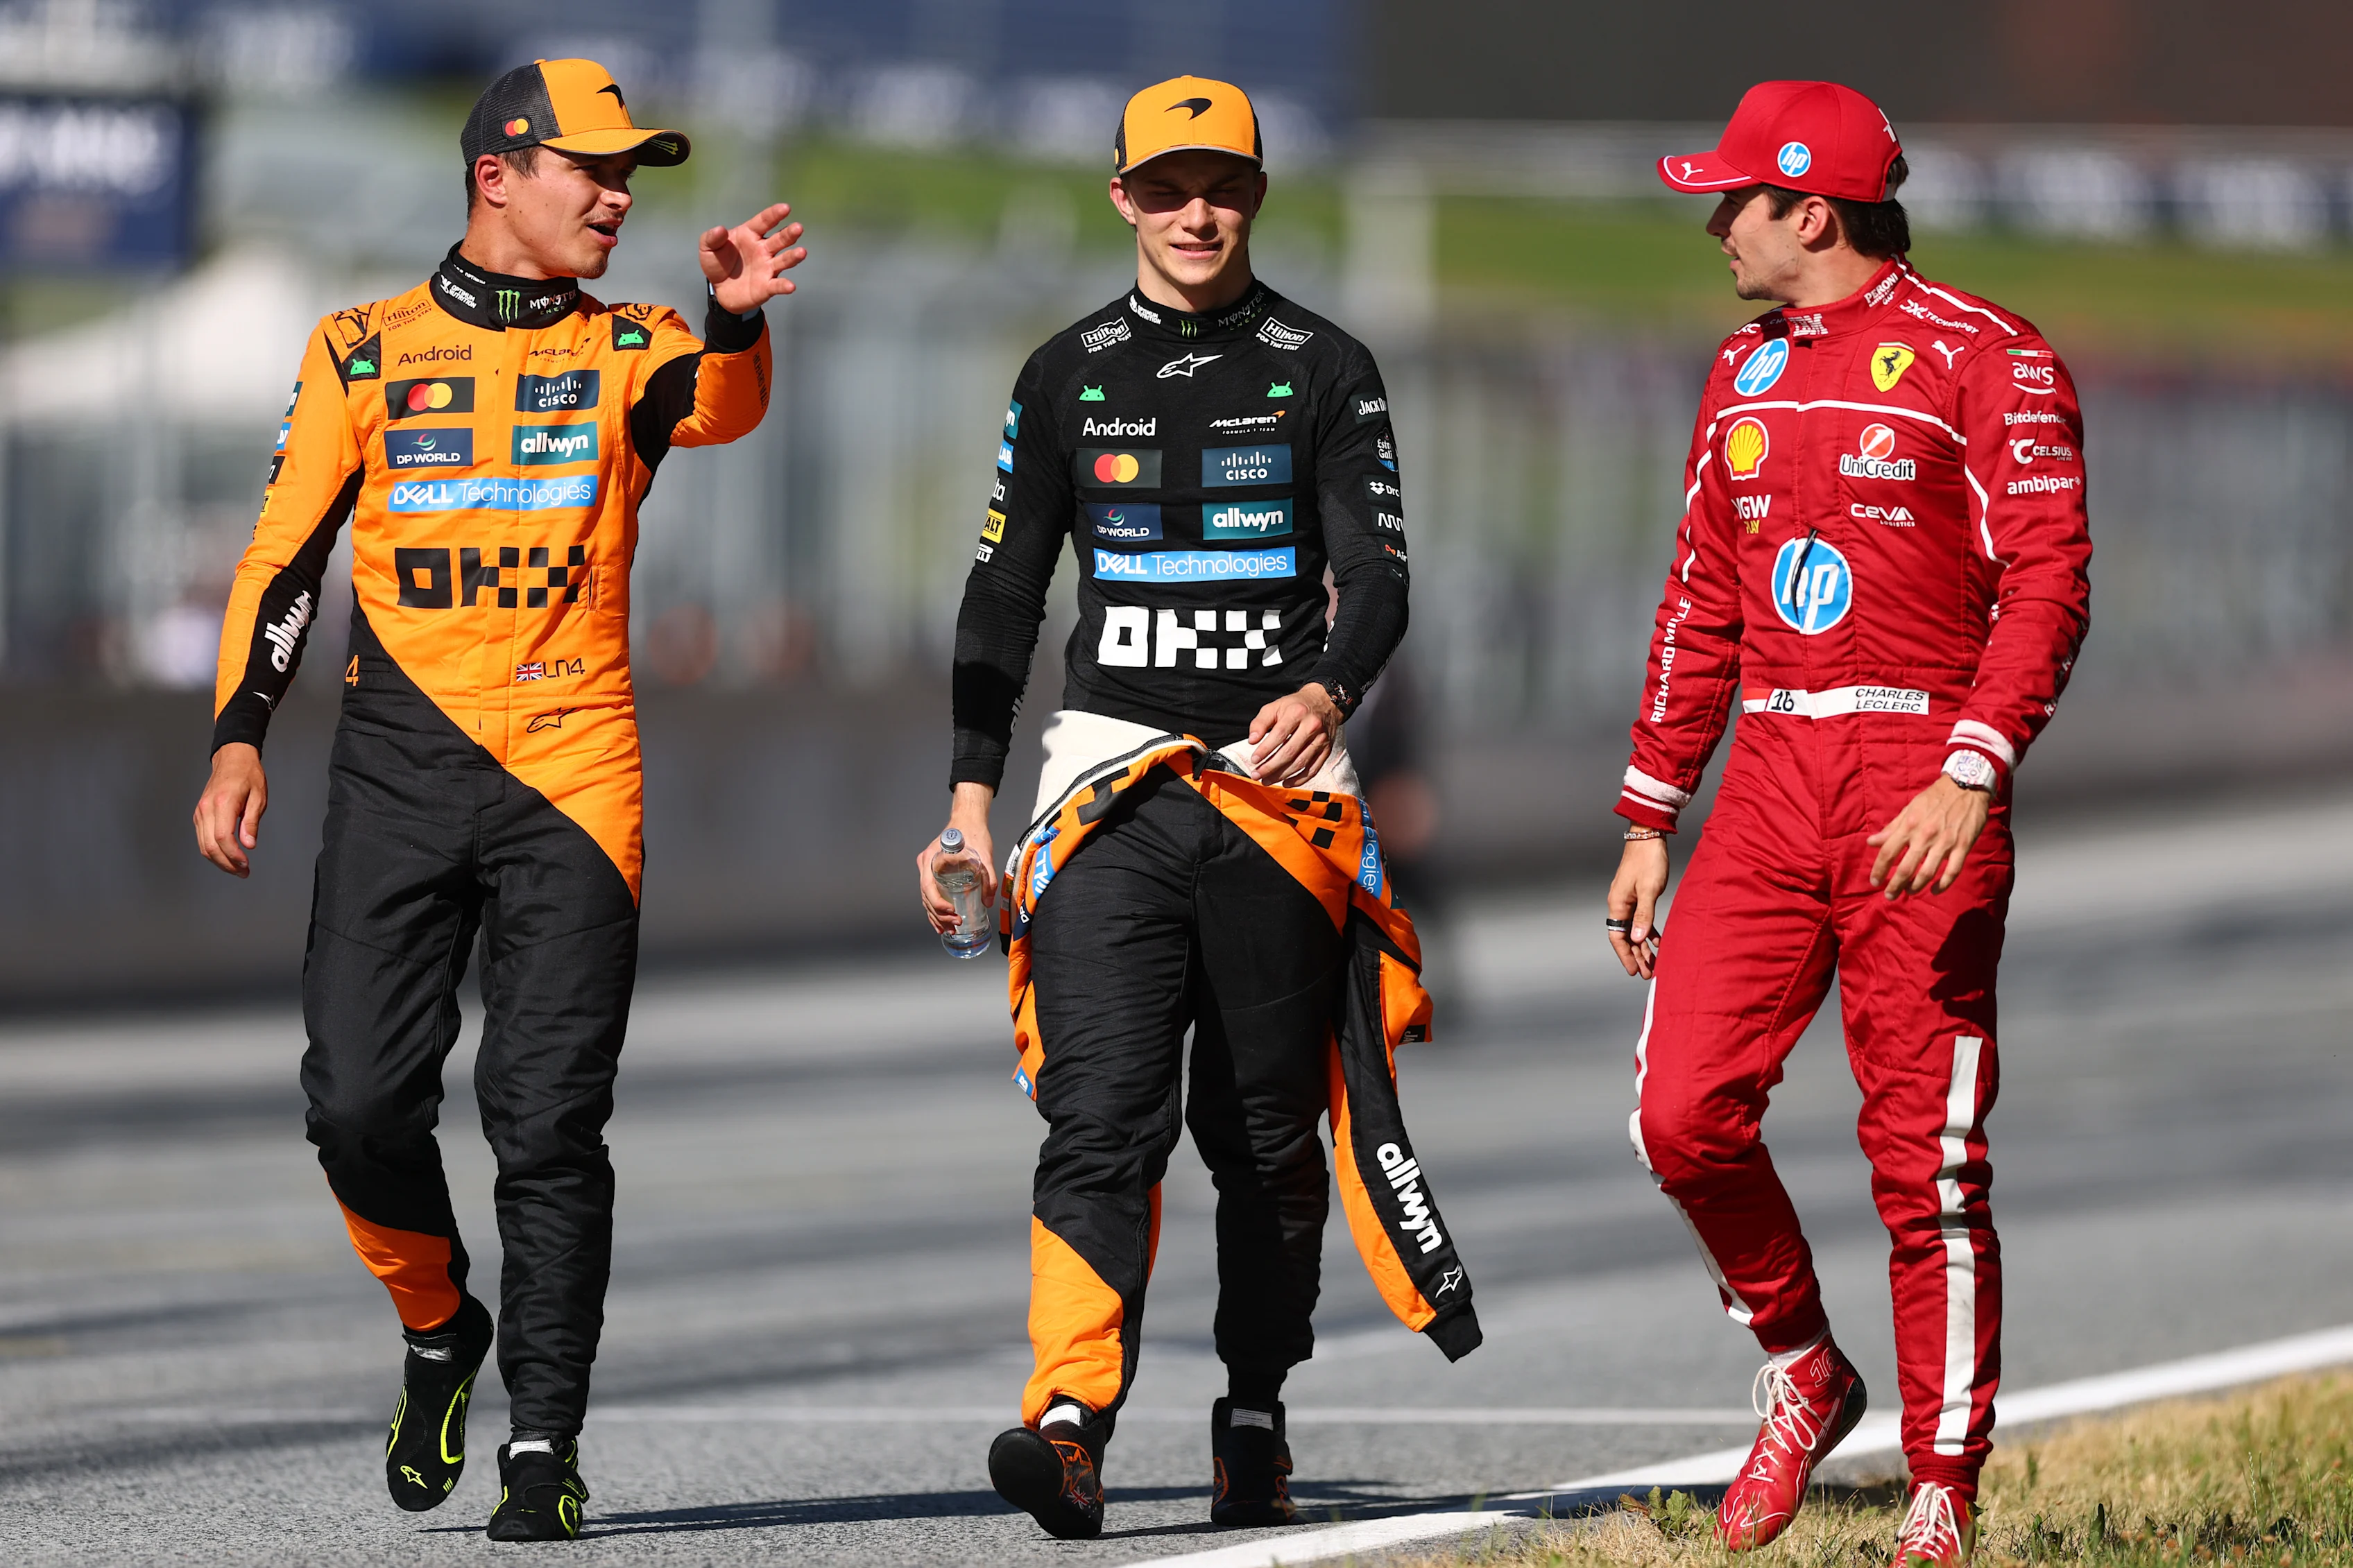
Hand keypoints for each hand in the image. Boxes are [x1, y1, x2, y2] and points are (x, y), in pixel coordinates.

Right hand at [194, 742, 267, 877]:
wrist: (232, 759)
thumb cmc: (248, 775)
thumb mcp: (259, 797)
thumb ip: (252, 822)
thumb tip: (249, 845)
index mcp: (222, 803)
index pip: (223, 838)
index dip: (234, 855)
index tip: (246, 864)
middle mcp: (206, 809)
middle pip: (210, 846)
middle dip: (227, 864)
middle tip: (244, 872)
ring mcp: (200, 812)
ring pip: (203, 846)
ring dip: (219, 861)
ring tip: (237, 869)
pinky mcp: (199, 815)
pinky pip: (202, 839)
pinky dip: (213, 851)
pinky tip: (227, 857)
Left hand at [700, 202, 806, 314]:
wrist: (719, 290)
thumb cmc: (717, 264)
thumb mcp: (707, 248)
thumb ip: (712, 237)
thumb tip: (720, 229)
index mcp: (750, 235)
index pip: (764, 222)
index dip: (774, 215)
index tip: (785, 208)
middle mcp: (763, 249)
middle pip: (779, 239)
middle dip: (789, 234)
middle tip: (798, 227)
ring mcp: (767, 268)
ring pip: (783, 260)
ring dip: (793, 256)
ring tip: (802, 252)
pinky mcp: (767, 286)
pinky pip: (777, 285)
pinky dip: (784, 286)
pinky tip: (790, 286)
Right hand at [918, 782, 997, 935]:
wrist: (969, 819)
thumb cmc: (973, 833)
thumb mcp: (984, 855)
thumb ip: (988, 877)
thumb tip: (988, 901)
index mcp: (931, 859)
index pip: (928, 887)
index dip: (937, 904)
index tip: (952, 913)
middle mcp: (925, 865)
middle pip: (926, 896)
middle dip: (939, 915)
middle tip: (955, 925)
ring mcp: (927, 869)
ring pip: (926, 898)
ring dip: (936, 916)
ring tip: (949, 930)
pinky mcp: (933, 872)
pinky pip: (931, 894)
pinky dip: (935, 909)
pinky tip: (941, 923)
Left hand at [1246, 683, 1341, 787]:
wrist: (1325, 702)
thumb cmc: (1296, 705)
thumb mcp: (1275, 706)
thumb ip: (1261, 722)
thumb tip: (1252, 740)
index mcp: (1297, 713)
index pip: (1279, 735)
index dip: (1265, 750)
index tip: (1254, 760)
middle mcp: (1311, 726)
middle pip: (1289, 752)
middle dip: (1271, 767)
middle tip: (1256, 774)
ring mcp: (1321, 740)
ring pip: (1300, 763)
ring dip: (1282, 775)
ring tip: (1267, 780)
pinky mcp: (1327, 750)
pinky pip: (1313, 769)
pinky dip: (1299, 779)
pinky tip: (1286, 783)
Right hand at [1606, 834, 1669, 978]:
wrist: (1648, 836)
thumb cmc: (1648, 860)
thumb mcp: (1648, 890)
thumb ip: (1644, 915)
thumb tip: (1636, 939)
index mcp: (1618, 904)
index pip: (1617, 937)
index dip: (1625, 956)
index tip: (1633, 971)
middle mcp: (1619, 904)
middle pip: (1625, 937)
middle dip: (1636, 956)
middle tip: (1646, 973)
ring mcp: (1628, 899)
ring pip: (1634, 930)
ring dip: (1643, 946)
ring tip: (1652, 963)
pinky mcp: (1638, 895)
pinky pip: (1641, 919)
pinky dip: (1648, 931)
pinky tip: (1657, 941)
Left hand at [1867, 775, 1990, 898]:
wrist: (1965, 786)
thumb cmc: (1934, 798)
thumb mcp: (1909, 809)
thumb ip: (1891, 828)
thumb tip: (1871, 842)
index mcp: (1909, 825)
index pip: (1887, 852)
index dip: (1879, 870)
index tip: (1874, 881)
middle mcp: (1925, 836)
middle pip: (1905, 868)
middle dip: (1895, 886)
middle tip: (1890, 896)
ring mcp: (1945, 842)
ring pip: (1927, 873)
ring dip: (1916, 887)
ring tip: (1909, 892)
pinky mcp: (1963, 846)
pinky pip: (1952, 871)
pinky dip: (1943, 885)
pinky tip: (1934, 890)